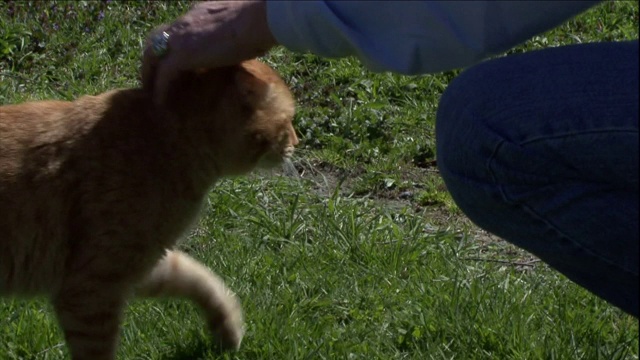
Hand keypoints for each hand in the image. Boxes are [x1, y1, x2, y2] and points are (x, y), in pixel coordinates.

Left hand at [142, 0, 276, 102]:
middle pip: (155, 40)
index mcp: (198, 14)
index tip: (172, 59)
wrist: (258, 19)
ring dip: (150, 75)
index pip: (177, 30)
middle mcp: (185, 22)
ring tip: (152, 93)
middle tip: (151, 78)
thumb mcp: (241, 27)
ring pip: (152, 57)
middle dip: (151, 59)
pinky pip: (164, 75)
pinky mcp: (182, 54)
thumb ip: (233, 37)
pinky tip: (161, 103)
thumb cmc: (260, 23)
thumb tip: (247, 49)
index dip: (171, 45)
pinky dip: (161, 89)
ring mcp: (181, 37)